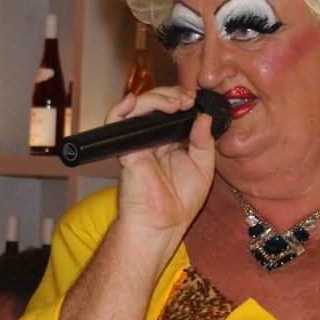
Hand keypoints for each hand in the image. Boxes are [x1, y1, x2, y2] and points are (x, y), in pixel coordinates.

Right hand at [109, 87, 217, 234]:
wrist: (163, 224)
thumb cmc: (181, 201)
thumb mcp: (203, 167)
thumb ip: (204, 141)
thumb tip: (203, 117)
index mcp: (170, 141)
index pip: (171, 110)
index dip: (182, 99)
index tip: (195, 100)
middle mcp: (152, 138)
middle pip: (155, 104)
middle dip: (171, 94)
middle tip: (187, 99)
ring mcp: (137, 142)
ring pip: (137, 107)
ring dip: (155, 98)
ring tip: (175, 103)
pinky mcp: (126, 149)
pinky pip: (115, 123)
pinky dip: (120, 108)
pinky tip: (133, 100)